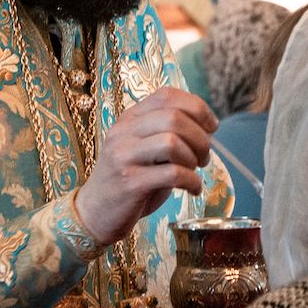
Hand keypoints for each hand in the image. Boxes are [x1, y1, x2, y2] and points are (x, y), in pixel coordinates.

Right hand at [75, 87, 216, 243]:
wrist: (95, 212)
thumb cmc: (129, 179)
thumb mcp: (144, 148)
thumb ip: (167, 133)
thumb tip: (207, 127)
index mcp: (129, 118)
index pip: (166, 95)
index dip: (197, 107)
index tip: (211, 127)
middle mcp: (123, 132)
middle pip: (173, 117)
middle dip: (200, 137)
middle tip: (204, 156)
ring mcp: (124, 156)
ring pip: (172, 142)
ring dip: (194, 158)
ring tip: (195, 171)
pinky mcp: (130, 182)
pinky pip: (172, 174)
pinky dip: (192, 181)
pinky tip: (193, 189)